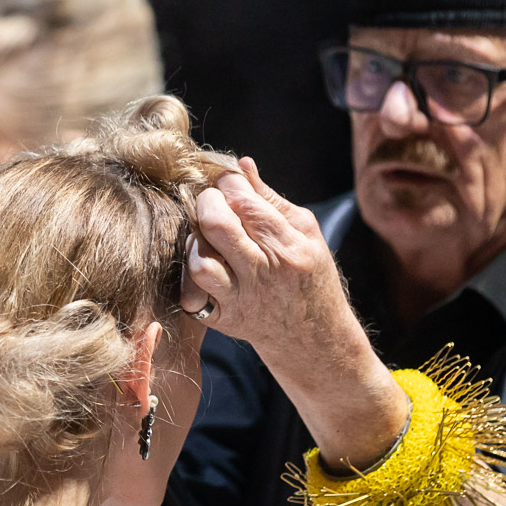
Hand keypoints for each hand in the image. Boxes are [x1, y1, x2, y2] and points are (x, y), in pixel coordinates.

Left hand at [183, 157, 407, 468]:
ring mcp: (241, 299)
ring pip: (199, 261)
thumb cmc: (312, 279)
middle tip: (211, 202)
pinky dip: (189, 277)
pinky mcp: (224, 319)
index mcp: (289, 247)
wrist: (316, 341)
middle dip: (206, 202)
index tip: (227, 182)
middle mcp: (264, 273)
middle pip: (217, 224)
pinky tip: (204, 266)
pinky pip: (191, 294)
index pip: (245, 201)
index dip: (228, 183)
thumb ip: (271, 199)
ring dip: (196, 241)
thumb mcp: (307, 234)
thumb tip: (242, 165)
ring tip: (207, 237)